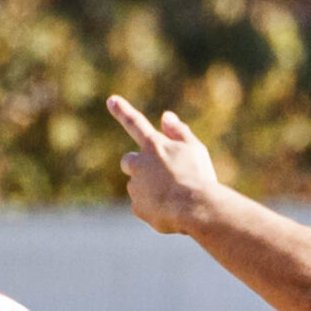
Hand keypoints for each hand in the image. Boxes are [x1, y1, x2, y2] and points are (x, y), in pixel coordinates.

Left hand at [108, 95, 221, 234]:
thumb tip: (166, 116)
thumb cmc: (199, 177)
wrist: (196, 207)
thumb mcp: (195, 149)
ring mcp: (136, 186)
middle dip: (138, 166)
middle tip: (157, 175)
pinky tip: (169, 210)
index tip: (111, 100)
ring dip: (150, 189)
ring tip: (173, 196)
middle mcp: (140, 163)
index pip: (136, 123)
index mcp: (154, 145)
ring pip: (137, 186)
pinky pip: (142, 206)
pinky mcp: (137, 207)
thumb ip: (179, 132)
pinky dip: (153, 208)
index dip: (123, 111)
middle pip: (128, 161)